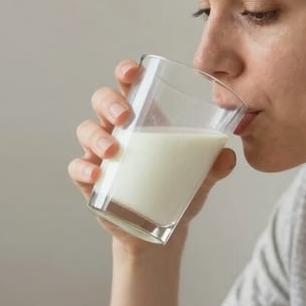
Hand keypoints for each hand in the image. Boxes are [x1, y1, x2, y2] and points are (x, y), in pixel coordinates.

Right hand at [68, 59, 236, 242]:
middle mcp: (118, 131)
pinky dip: (83, 169)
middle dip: (109, 102)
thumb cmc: (173, 194)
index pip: (129, 86)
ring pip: (86, 130)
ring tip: (113, 152)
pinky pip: (77, 168)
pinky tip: (96, 176)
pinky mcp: (90, 182)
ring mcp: (101, 155)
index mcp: (143, 120)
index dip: (125, 73)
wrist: (155, 233)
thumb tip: (228, 156)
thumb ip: (213, 167)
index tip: (131, 72)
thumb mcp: (198, 180)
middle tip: (125, 117)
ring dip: (97, 136)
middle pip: (102, 101)